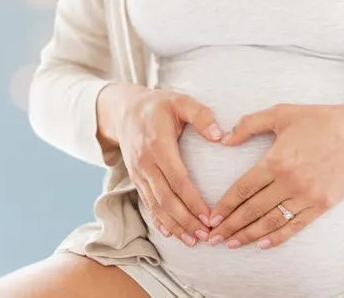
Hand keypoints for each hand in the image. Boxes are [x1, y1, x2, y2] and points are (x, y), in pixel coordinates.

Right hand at [109, 87, 224, 247]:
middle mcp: (145, 162)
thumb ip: (201, 115)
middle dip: (187, 220)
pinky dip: (159, 220)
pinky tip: (171, 233)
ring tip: (194, 241)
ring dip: (175, 225)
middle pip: (167, 198)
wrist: (122, 109)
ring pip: (156, 205)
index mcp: (158, 145)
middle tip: (207, 236)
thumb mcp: (180, 101)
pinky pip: (147, 203)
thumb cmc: (157, 105)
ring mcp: (138, 172)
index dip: (193, 201)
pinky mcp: (135, 178)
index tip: (211, 217)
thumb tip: (221, 135)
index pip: (178, 180)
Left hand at [206, 102, 343, 249]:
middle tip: (213, 238)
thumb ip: (248, 125)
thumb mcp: (279, 113)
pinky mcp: (322, 205)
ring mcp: (306, 196)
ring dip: (249, 235)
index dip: (225, 205)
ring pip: (271, 222)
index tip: (211, 217)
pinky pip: (296, 226)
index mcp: (275, 162)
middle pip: (252, 210)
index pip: (243, 189)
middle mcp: (289, 183)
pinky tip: (262, 244)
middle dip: (230, 226)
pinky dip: (278, 237)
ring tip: (232, 244)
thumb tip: (224, 139)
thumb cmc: (317, 120)